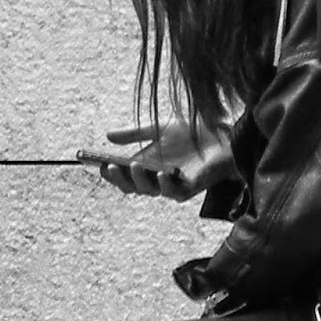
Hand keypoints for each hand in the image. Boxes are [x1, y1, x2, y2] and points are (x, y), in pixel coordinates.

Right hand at [77, 119, 237, 200]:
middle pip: (132, 187)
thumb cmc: (192, 132)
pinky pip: (173, 192)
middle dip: (119, 178)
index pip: (123, 176)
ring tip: (131, 165)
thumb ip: (134, 134)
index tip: (99, 164)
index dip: (110, 173)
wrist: (222, 134)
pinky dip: (165, 183)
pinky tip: (160, 173)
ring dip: (138, 180)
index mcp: (147, 166)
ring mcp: (173, 185)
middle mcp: (157, 179)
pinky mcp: (189, 188)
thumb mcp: (157, 128)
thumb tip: (107, 136)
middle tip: (109, 167)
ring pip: (149, 191)